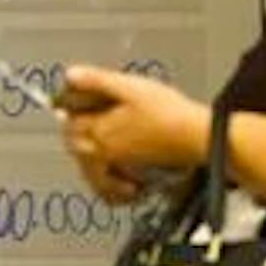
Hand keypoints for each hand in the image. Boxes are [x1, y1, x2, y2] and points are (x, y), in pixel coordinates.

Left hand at [54, 67, 207, 197]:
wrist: (197, 136)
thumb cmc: (168, 112)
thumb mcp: (130, 87)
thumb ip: (97, 81)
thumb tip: (71, 75)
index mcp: (100, 130)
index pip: (70, 123)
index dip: (68, 110)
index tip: (70, 102)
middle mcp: (104, 152)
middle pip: (76, 146)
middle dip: (75, 133)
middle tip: (79, 121)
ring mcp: (119, 167)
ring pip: (90, 171)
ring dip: (87, 160)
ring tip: (92, 150)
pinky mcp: (136, 176)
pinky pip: (110, 190)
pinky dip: (108, 188)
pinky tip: (116, 182)